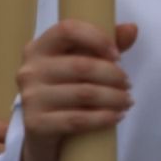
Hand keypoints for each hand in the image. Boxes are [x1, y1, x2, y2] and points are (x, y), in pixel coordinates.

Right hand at [15, 20, 140, 160]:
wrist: (42, 132)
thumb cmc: (65, 89)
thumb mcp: (80, 63)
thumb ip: (103, 45)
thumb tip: (131, 29)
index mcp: (38, 48)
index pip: (67, 30)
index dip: (97, 38)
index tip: (118, 55)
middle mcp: (29, 70)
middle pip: (80, 65)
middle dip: (112, 75)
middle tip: (128, 84)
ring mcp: (30, 98)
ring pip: (83, 94)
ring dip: (113, 98)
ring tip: (127, 101)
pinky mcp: (35, 124)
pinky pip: (77, 119)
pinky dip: (102, 118)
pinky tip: (116, 117)